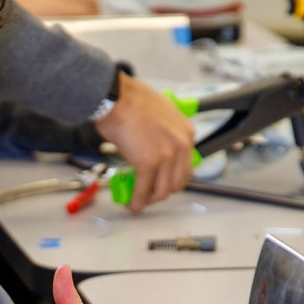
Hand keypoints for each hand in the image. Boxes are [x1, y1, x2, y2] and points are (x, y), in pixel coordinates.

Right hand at [92, 75, 195, 212]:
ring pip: (163, 190)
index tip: (162, 181)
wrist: (116, 98)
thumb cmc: (130, 99)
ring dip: (151, 200)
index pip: (186, 165)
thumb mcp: (160, 112)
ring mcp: (166, 156)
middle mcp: (182, 145)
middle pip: (178, 181)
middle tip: (151, 194)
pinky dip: (138, 201)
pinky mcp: (149, 164)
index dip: (173, 177)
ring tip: (139, 202)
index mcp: (186, 132)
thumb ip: (163, 132)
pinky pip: (144, 190)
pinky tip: (132, 204)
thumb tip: (152, 147)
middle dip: (164, 191)